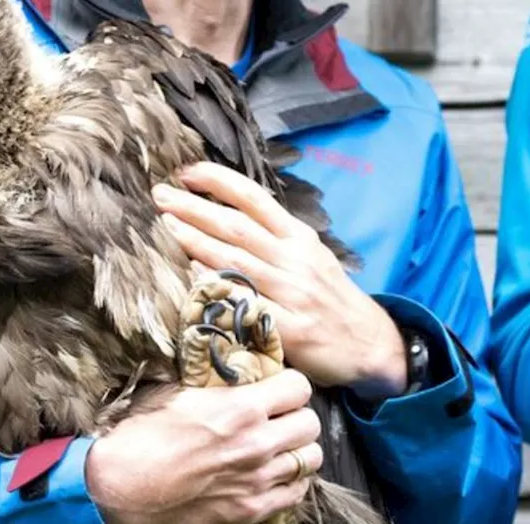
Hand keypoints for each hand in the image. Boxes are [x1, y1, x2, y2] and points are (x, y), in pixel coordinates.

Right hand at [85, 369, 323, 523]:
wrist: (120, 488)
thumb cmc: (143, 436)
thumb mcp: (180, 394)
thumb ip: (221, 388)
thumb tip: (243, 377)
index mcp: (240, 408)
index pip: (300, 387)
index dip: (290, 388)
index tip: (280, 393)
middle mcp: (257, 443)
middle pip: (311, 423)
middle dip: (297, 418)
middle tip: (281, 422)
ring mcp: (257, 480)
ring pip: (310, 459)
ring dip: (298, 452)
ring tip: (281, 451)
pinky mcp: (251, 510)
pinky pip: (296, 493)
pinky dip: (291, 483)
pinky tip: (274, 477)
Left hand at [153, 163, 407, 400]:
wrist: (370, 345)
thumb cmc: (333, 301)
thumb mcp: (314, 258)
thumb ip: (278, 239)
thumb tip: (231, 217)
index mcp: (300, 238)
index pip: (255, 199)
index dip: (218, 181)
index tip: (186, 172)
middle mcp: (296, 260)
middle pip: (237, 226)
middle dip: (194, 207)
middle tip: (159, 195)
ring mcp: (294, 294)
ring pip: (237, 260)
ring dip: (196, 240)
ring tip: (165, 226)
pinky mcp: (291, 329)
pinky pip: (248, 303)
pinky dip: (221, 287)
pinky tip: (194, 276)